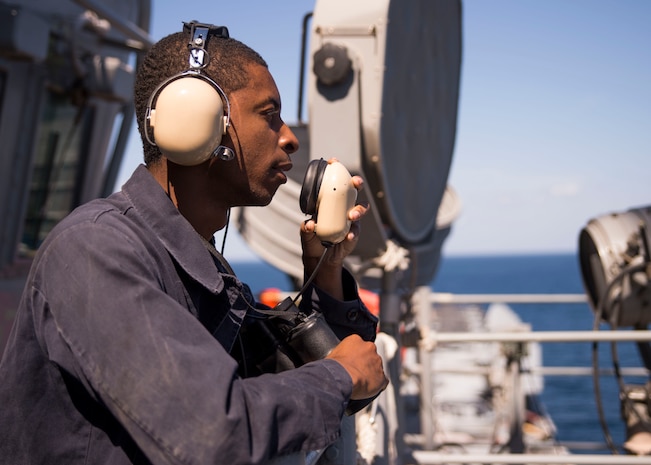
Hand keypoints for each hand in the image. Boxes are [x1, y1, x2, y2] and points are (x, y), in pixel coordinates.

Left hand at [300, 160, 368, 297]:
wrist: (320, 257)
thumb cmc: (312, 239)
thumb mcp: (305, 232)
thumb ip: (306, 228)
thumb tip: (310, 224)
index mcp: (330, 202)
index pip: (335, 183)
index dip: (337, 170)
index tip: (334, 162)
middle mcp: (342, 207)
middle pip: (354, 191)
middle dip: (357, 183)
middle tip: (355, 182)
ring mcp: (350, 220)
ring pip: (360, 209)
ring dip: (358, 210)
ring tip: (352, 215)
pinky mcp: (354, 233)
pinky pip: (356, 231)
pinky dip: (352, 233)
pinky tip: (348, 236)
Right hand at [326, 334, 387, 399]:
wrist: (341, 379)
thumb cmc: (333, 367)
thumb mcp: (331, 355)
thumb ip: (338, 354)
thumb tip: (335, 361)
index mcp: (356, 340)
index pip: (358, 345)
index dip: (355, 355)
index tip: (350, 362)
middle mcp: (369, 348)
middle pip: (369, 355)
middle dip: (365, 363)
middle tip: (355, 372)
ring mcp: (377, 362)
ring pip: (376, 368)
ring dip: (371, 374)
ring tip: (360, 383)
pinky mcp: (382, 377)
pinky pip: (382, 381)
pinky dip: (378, 385)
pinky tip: (368, 389)